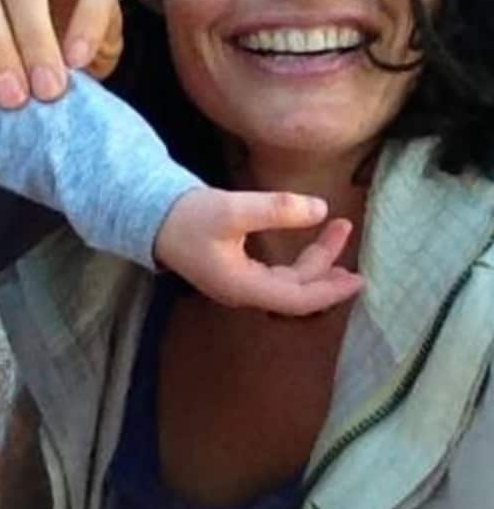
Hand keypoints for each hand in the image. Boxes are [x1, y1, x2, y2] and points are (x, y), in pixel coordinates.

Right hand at [155, 190, 363, 315]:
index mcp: (244, 286)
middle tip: (345, 232)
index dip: (331, 291)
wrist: (148, 218)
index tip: (360, 278)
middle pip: (296, 291)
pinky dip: (297, 264)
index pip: (298, 299)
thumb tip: (321, 209)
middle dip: (326, 267)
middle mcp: (243, 292)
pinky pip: (275, 277)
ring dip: (313, 263)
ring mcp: (237, 284)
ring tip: (334, 235)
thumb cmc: (187, 217)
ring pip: (286, 283)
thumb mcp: (232, 209)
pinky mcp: (232, 272)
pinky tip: (306, 249)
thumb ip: (276, 209)